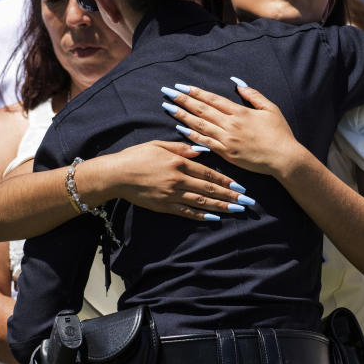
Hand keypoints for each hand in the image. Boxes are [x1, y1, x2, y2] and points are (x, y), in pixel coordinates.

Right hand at [98, 140, 253, 219]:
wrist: (116, 174)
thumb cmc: (137, 156)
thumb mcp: (160, 145)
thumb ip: (182, 148)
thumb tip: (202, 150)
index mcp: (179, 163)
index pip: (208, 173)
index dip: (226, 180)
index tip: (240, 186)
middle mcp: (178, 180)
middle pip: (209, 189)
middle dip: (230, 196)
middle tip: (246, 201)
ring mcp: (171, 195)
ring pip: (201, 202)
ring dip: (221, 206)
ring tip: (236, 210)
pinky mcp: (164, 206)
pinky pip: (186, 212)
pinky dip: (201, 215)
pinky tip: (214, 218)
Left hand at [160, 80, 307, 179]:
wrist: (283, 158)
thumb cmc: (279, 133)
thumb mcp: (270, 109)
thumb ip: (253, 95)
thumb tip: (238, 83)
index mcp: (240, 112)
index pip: (213, 99)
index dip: (196, 92)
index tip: (182, 87)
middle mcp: (231, 124)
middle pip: (202, 110)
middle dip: (183, 100)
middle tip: (168, 93)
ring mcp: (227, 140)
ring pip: (200, 125)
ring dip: (183, 115)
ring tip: (169, 107)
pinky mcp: (227, 154)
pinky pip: (205, 143)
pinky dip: (192, 135)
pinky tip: (181, 128)